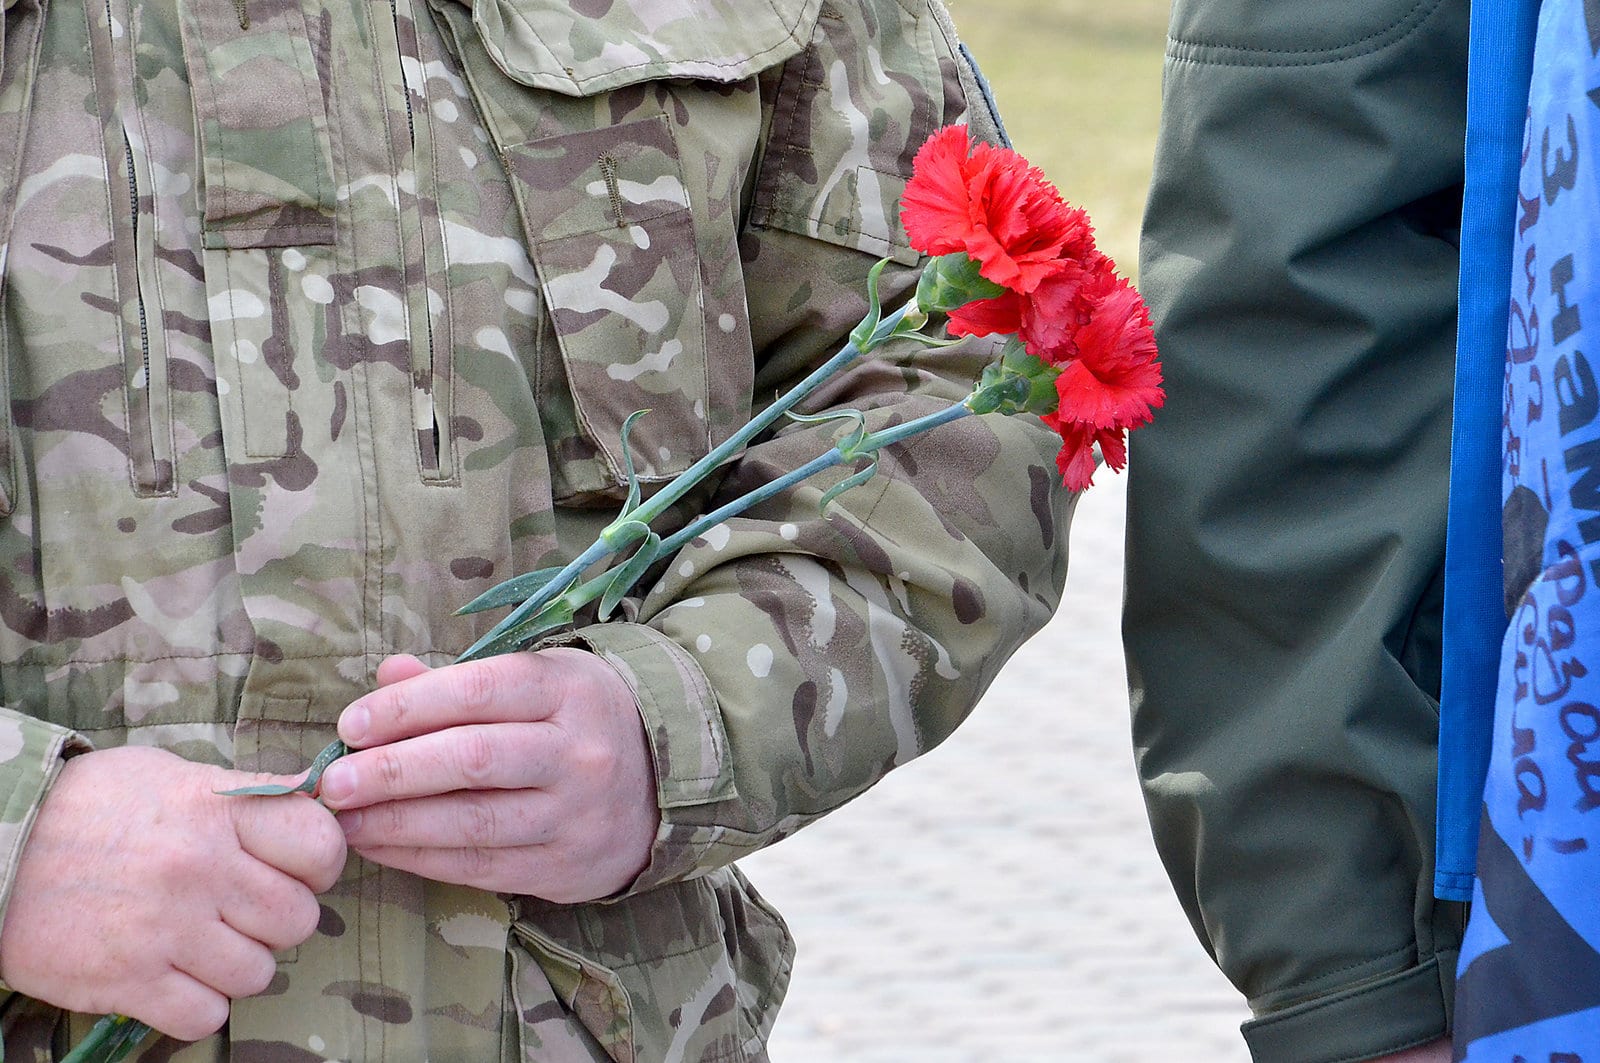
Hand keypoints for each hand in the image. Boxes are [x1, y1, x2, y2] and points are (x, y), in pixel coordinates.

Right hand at [0, 746, 346, 1040]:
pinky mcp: (127, 979)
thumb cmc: (93, 807)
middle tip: (241, 911)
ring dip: (239, 965)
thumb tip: (320, 792)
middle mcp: (199, 868)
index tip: (295, 869)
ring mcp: (165, 927)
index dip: (319, 864)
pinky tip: (174, 976)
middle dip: (278, 921)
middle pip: (298, 918)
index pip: (320, 844)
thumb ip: (247, 795)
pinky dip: (198, 1004)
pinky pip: (207, 1014)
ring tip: (203, 942)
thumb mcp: (174, 779)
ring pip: (259, 972)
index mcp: (217, 810)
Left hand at [321, 648, 659, 902]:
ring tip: (344, 819)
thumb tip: (386, 674)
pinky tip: (380, 845)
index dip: (408, 708)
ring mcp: (576, 813)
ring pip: (473, 822)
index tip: (351, 725)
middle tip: (332, 782)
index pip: (479, 692)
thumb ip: (459, 680)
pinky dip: (421, 858)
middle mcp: (578, 751)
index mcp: (568, 689)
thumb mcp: (538, 680)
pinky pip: (480, 867)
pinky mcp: (567, 866)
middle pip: (473, 760)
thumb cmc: (577, 720)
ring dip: (396, 823)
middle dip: (392, 772)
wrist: (665, 783)